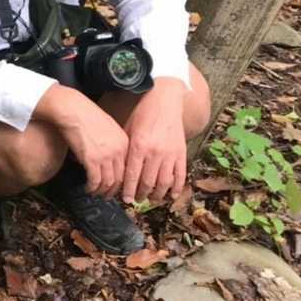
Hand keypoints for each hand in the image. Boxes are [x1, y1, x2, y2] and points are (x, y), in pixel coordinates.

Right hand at [34, 84, 128, 196]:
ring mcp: (106, 156)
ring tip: (95, 193)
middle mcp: (118, 151)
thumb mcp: (108, 129)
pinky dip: (92, 188)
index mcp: (125, 143)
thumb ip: (113, 145)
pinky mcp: (91, 160)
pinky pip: (95, 181)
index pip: (128, 169)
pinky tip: (87, 188)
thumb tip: (107, 160)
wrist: (73, 111)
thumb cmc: (87, 116)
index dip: (122, 181)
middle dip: (113, 190)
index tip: (116, 186)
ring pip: (108, 183)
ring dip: (101, 191)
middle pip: (120, 179)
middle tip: (106, 195)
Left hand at [120, 79, 187, 204]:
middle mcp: (155, 152)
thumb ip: (126, 150)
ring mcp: (170, 154)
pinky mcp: (181, 152)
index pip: (132, 176)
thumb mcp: (128, 130)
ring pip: (164, 183)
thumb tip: (119, 170)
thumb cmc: (143, 114)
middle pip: (148, 183)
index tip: (126, 200)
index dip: (129, 191)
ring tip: (151, 198)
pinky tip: (171, 195)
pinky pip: (180, 175)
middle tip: (137, 199)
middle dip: (141, 195)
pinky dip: (176, 188)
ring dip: (157, 195)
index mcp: (139, 147)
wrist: (165, 100)